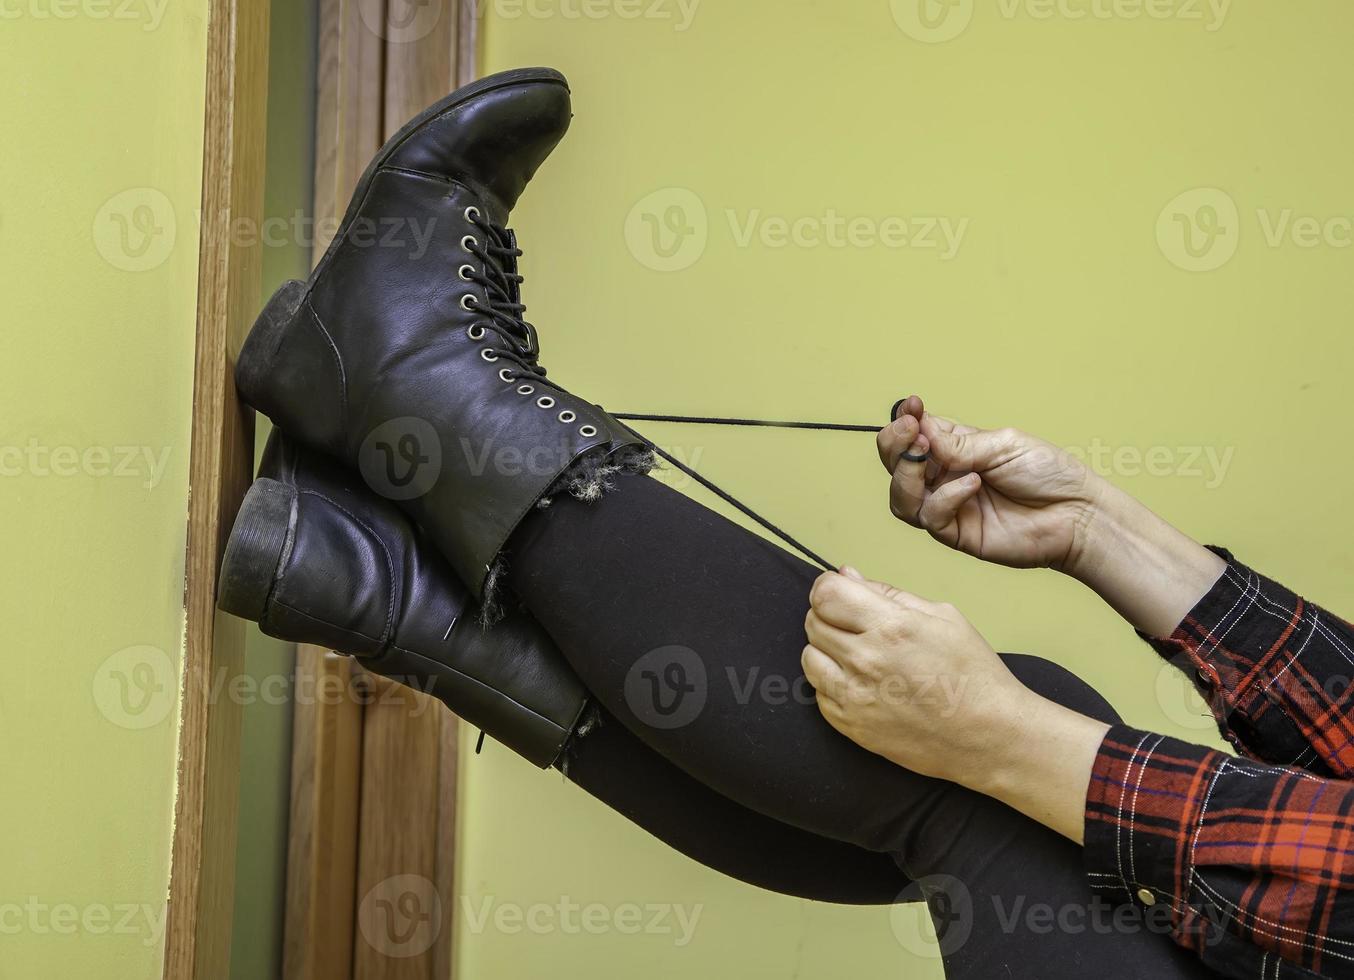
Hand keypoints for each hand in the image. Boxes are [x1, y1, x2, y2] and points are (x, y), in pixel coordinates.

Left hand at [801, 566, 1033, 786]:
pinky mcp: (851, 726)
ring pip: (809, 657)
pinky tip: (860, 682)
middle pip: (814, 621)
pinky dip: (832, 683)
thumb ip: (889, 593)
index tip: (838, 591)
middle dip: (829, 614)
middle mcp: (866, 660)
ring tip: (856, 653)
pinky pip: (818, 693)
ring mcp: (855, 696)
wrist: (989, 736)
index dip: (828, 586)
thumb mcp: (943, 617)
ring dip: (825, 649)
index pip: (826, 594)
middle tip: (854, 622)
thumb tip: (848, 575)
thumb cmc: (974, 675)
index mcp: (892, 627)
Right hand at [877, 395, 1105, 572]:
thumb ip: (959, 445)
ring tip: (925, 455)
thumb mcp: (1004, 445)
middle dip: (895, 445)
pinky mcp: (956, 534)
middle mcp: (944, 477)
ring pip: (901, 496)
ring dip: (905, 474)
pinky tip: (971, 484)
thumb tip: (920, 433)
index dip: (905, 421)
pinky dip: (944, 498)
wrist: (1076, 513)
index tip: (911, 407)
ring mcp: (948, 506)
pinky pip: (931, 517)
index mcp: (954, 449)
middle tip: (910, 431)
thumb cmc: (1048, 474)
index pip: (914, 434)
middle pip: (897, 465)